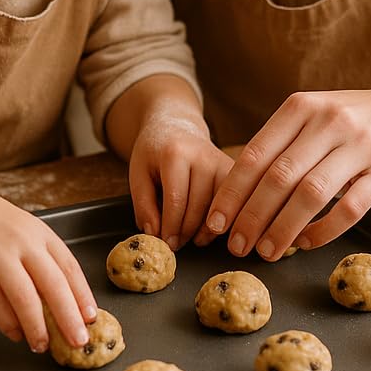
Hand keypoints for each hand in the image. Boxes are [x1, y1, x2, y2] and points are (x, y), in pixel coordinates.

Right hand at [0, 179, 96, 352]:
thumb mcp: (19, 231)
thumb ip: (36, 259)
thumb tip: (58, 300)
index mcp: (38, 231)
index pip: (69, 266)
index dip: (82, 294)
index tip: (92, 317)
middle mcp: (21, 240)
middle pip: (53, 283)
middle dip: (68, 316)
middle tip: (78, 341)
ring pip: (24, 296)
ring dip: (36, 326)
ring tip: (43, 346)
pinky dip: (7, 321)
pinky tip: (15, 334)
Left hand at [129, 118, 233, 250]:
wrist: (176, 125)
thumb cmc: (155, 152)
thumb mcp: (138, 173)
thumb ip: (143, 204)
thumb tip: (154, 234)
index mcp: (176, 152)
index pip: (176, 200)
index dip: (170, 227)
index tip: (165, 244)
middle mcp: (204, 155)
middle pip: (198, 207)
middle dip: (184, 232)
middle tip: (174, 244)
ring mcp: (222, 162)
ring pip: (218, 208)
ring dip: (203, 231)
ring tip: (188, 238)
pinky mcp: (233, 171)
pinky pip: (231, 204)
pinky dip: (219, 221)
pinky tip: (206, 229)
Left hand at [196, 90, 370, 259]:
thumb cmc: (348, 123)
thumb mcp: (312, 117)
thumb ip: (279, 144)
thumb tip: (234, 192)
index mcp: (302, 106)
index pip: (256, 154)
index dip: (232, 191)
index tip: (216, 221)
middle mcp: (329, 121)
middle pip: (280, 177)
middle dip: (252, 216)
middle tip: (236, 245)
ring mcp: (361, 145)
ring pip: (312, 194)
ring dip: (283, 229)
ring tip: (266, 251)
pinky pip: (349, 209)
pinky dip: (323, 231)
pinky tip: (305, 243)